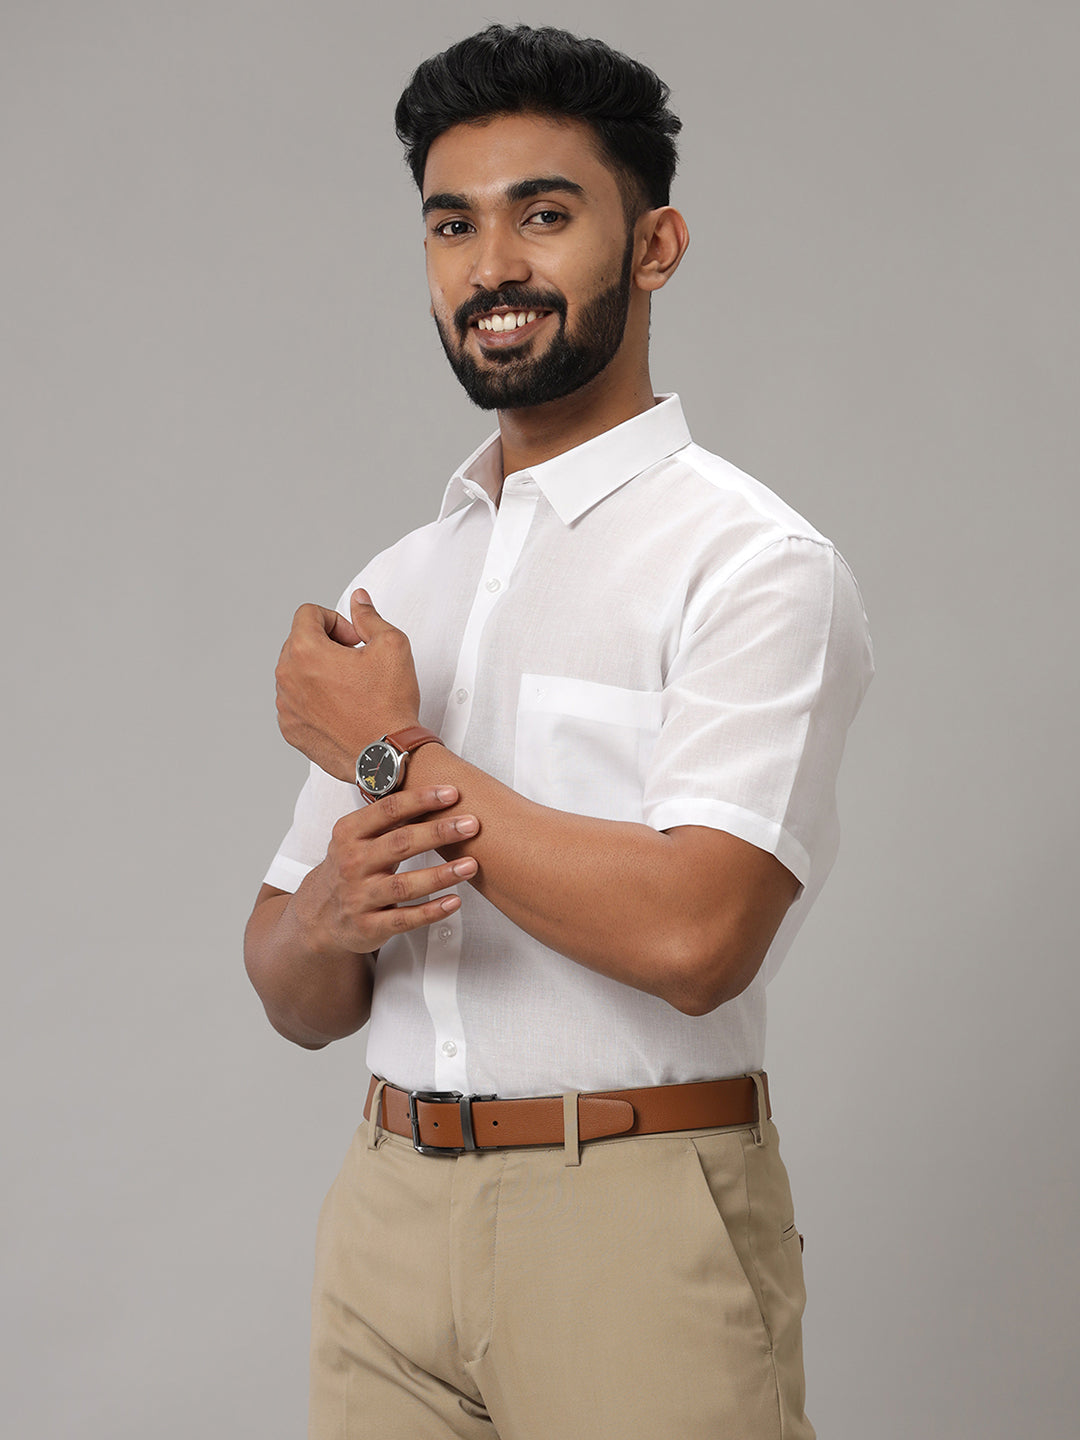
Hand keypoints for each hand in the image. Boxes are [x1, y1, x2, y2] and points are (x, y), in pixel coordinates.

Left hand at [275, 588, 420, 780]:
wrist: (387, 756)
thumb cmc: (389, 705)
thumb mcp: (391, 645)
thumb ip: (369, 616)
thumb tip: (359, 600)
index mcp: (305, 651)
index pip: (308, 613)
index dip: (336, 620)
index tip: (355, 640)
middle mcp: (287, 678)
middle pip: (299, 641)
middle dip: (326, 645)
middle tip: (356, 663)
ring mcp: (286, 706)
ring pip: (296, 672)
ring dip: (318, 672)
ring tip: (350, 688)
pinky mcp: (290, 729)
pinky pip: (295, 701)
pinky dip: (313, 699)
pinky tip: (341, 708)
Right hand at [292, 785, 479, 955]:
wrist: (320, 916)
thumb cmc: (350, 868)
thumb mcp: (355, 837)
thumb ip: (388, 817)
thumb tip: (434, 789)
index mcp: (349, 834)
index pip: (387, 810)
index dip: (421, 799)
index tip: (451, 793)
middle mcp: (353, 864)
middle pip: (400, 843)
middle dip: (438, 832)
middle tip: (471, 825)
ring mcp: (360, 897)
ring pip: (405, 885)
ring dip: (441, 875)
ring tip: (471, 865)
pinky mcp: (369, 926)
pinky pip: (405, 919)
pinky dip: (431, 911)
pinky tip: (454, 901)